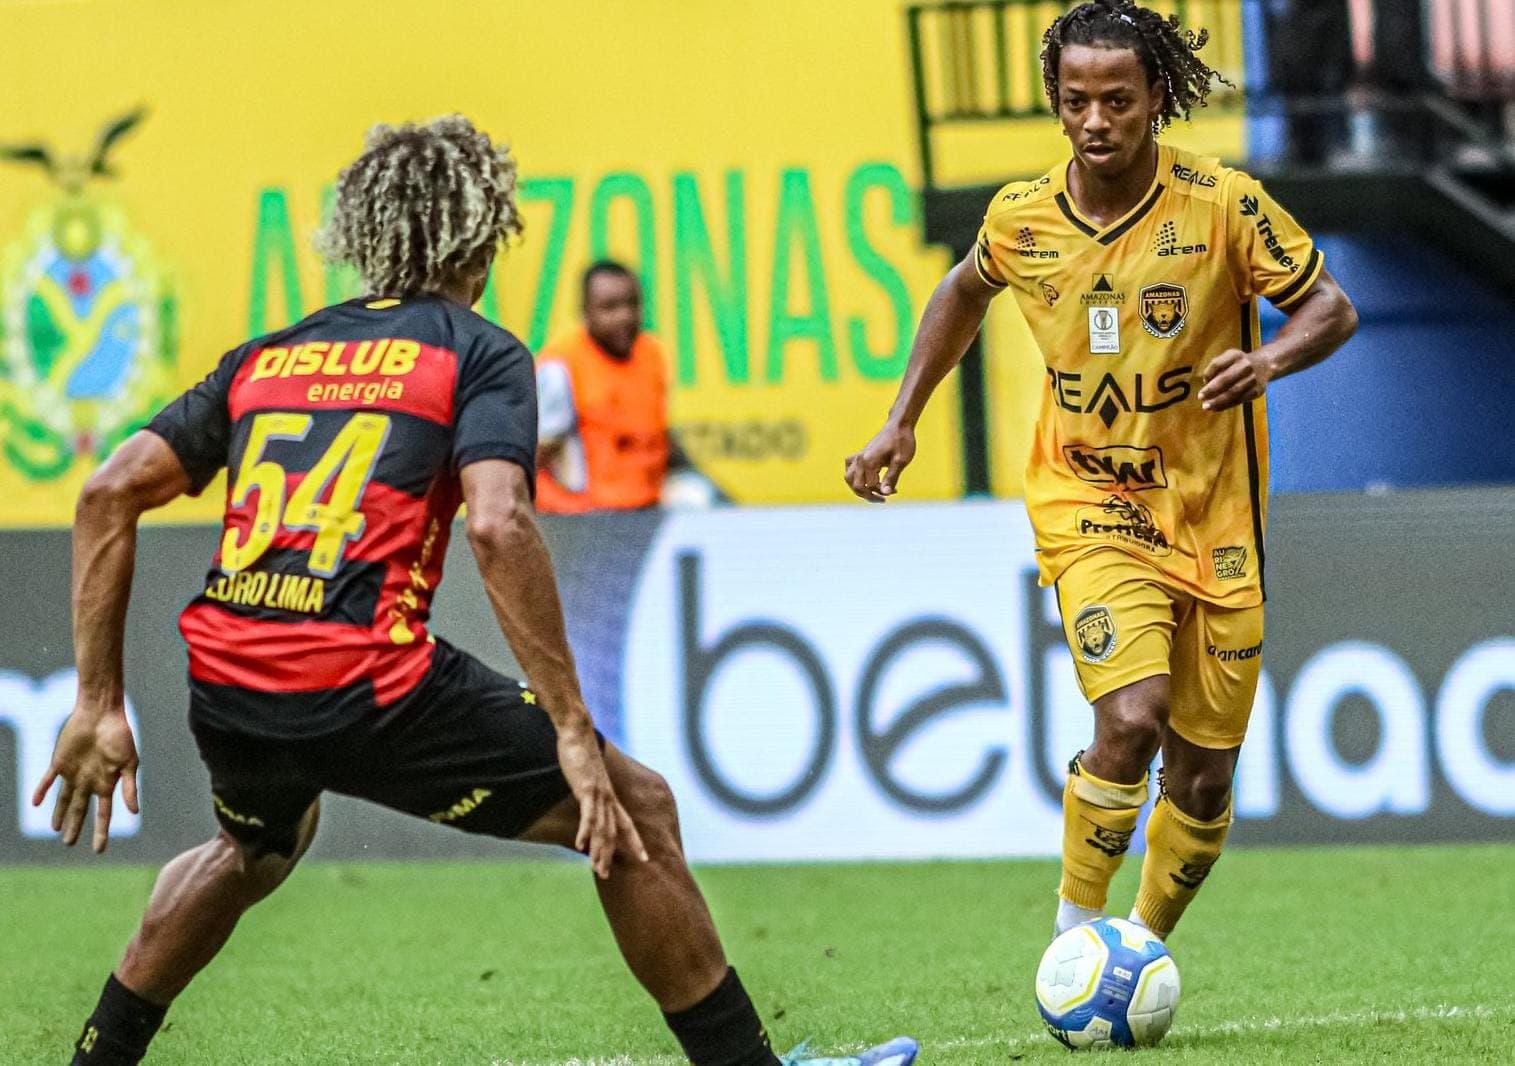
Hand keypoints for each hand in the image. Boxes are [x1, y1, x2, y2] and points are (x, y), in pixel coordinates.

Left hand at [30, 700, 139, 853]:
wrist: (102, 713)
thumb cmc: (120, 735)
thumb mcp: (129, 762)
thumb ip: (130, 787)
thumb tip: (135, 812)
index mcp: (107, 783)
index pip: (103, 814)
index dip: (100, 832)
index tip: (98, 850)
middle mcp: (89, 781)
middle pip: (80, 810)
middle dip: (75, 827)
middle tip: (69, 843)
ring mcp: (74, 773)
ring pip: (64, 799)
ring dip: (60, 814)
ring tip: (56, 829)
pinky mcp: (59, 762)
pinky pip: (48, 780)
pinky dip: (41, 791)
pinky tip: (35, 802)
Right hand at [556, 725, 647, 878]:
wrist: (578, 733)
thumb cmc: (581, 753)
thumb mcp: (587, 776)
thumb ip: (589, 790)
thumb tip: (587, 799)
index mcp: (610, 796)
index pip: (627, 823)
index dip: (635, 842)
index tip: (644, 859)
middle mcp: (608, 797)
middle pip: (614, 832)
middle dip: (610, 855)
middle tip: (606, 877)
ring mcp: (599, 793)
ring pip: (602, 828)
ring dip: (599, 850)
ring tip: (596, 869)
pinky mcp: (586, 788)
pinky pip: (588, 814)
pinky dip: (585, 830)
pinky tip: (580, 845)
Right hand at [844, 421, 916, 502]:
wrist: (899, 425)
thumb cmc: (902, 441)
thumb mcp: (900, 461)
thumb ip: (892, 478)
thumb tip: (885, 493)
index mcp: (869, 461)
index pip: (871, 486)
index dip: (882, 492)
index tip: (895, 490)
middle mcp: (860, 459)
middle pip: (856, 485)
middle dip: (869, 495)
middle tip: (883, 498)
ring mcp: (858, 456)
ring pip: (849, 478)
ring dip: (859, 488)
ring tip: (871, 492)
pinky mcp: (860, 454)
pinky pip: (849, 467)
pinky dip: (854, 476)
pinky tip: (864, 478)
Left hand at [1200, 348, 1272, 410]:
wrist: (1265, 365)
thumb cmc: (1239, 363)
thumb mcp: (1229, 357)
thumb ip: (1216, 366)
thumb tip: (1206, 381)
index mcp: (1235, 355)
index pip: (1218, 364)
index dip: (1209, 373)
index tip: (1203, 381)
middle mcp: (1245, 365)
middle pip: (1226, 378)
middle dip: (1211, 389)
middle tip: (1200, 397)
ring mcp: (1252, 379)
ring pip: (1233, 392)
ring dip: (1218, 400)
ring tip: (1206, 406)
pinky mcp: (1257, 390)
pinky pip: (1239, 400)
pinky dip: (1226, 405)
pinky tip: (1216, 408)